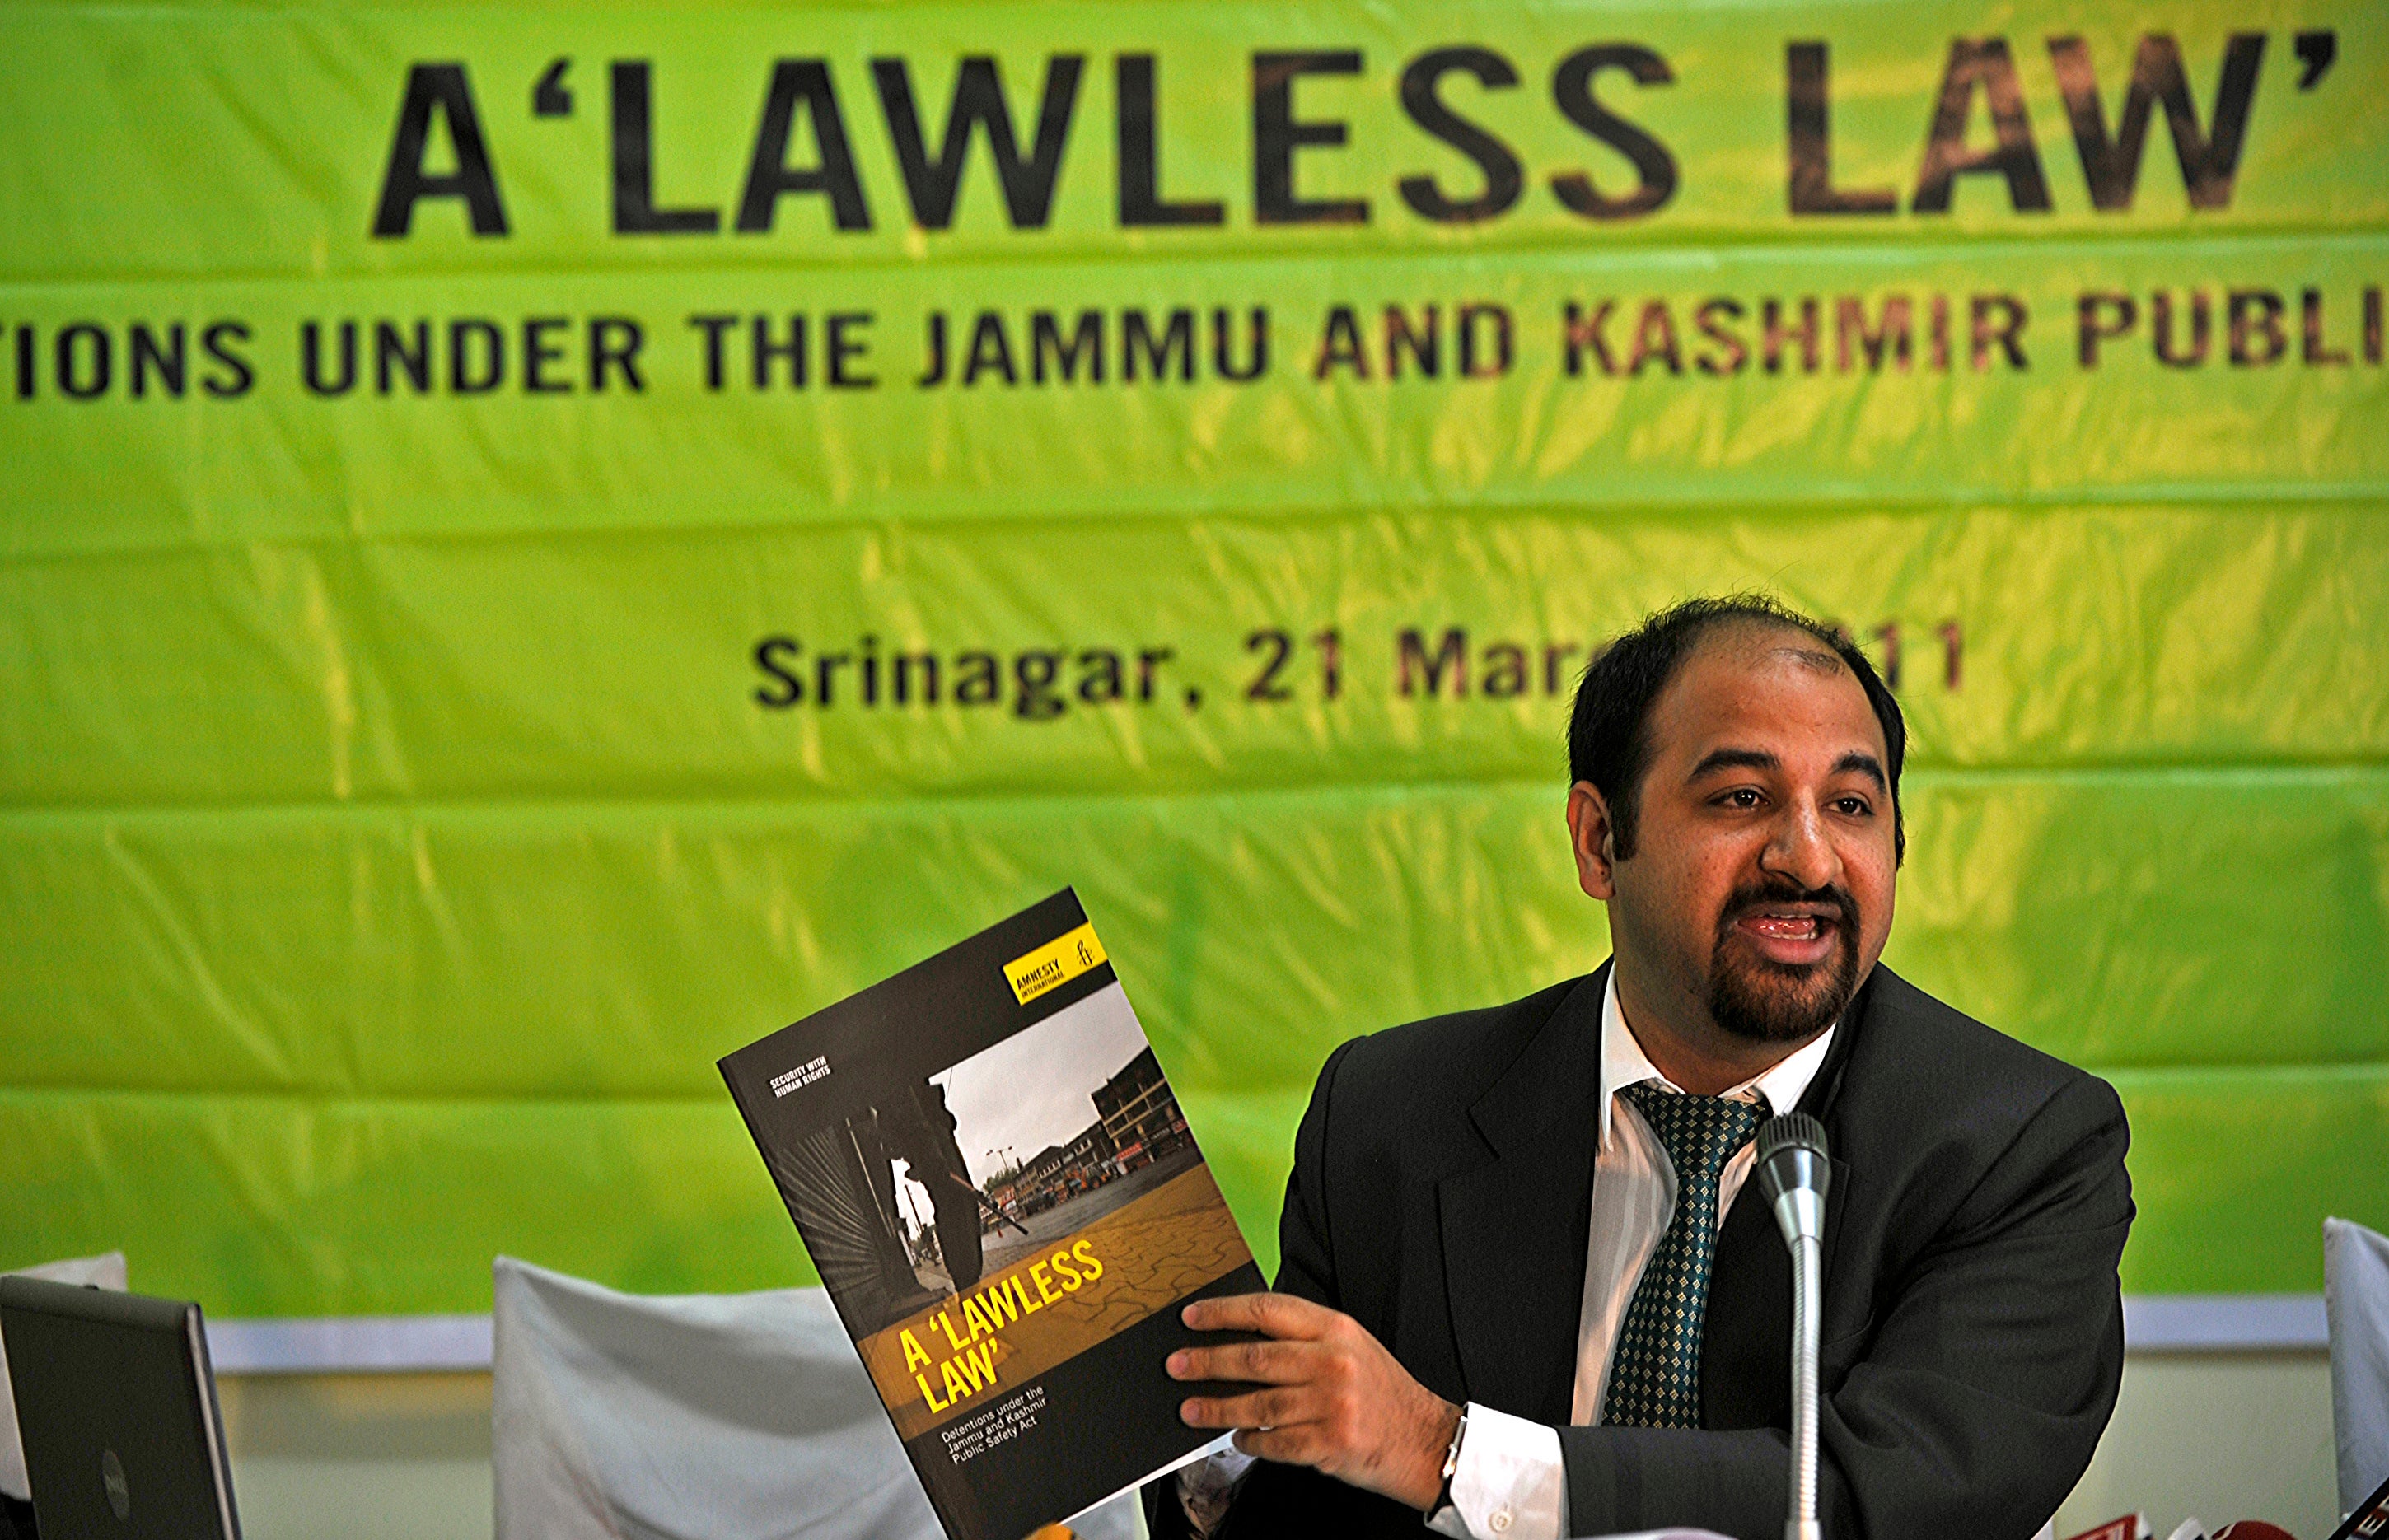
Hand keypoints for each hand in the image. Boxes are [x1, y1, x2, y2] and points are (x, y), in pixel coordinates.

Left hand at [1167, 1292, 1460, 1511]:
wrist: (1425, 1439)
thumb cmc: (1383, 1393)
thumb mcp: (1352, 1348)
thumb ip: (1304, 1339)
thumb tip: (1241, 1339)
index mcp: (1336, 1329)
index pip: (1267, 1311)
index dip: (1223, 1312)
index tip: (1192, 1317)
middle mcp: (1333, 1363)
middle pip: (1254, 1358)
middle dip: (1206, 1362)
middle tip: (1177, 1365)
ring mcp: (1331, 1405)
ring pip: (1257, 1405)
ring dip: (1217, 1409)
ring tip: (1192, 1409)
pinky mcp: (1329, 1444)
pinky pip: (1274, 1443)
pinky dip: (1250, 1442)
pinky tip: (1238, 1438)